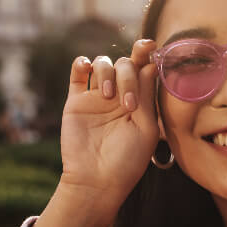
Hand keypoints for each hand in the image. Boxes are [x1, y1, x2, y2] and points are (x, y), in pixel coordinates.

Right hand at [57, 39, 159, 216]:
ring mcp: (98, 97)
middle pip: (125, 63)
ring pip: (103, 63)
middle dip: (128, 74)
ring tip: (108, 96)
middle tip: (129, 103)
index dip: (146, 54)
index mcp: (141, 101)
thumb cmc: (127, 160)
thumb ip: (147, 95)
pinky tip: (86, 67)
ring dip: (108, 72)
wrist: (96, 181)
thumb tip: (149, 64)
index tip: (149, 46)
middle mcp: (120, 96)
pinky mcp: (77, 101)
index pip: (144, 69)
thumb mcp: (146, 128)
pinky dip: (81, 63)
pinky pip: (78, 74)